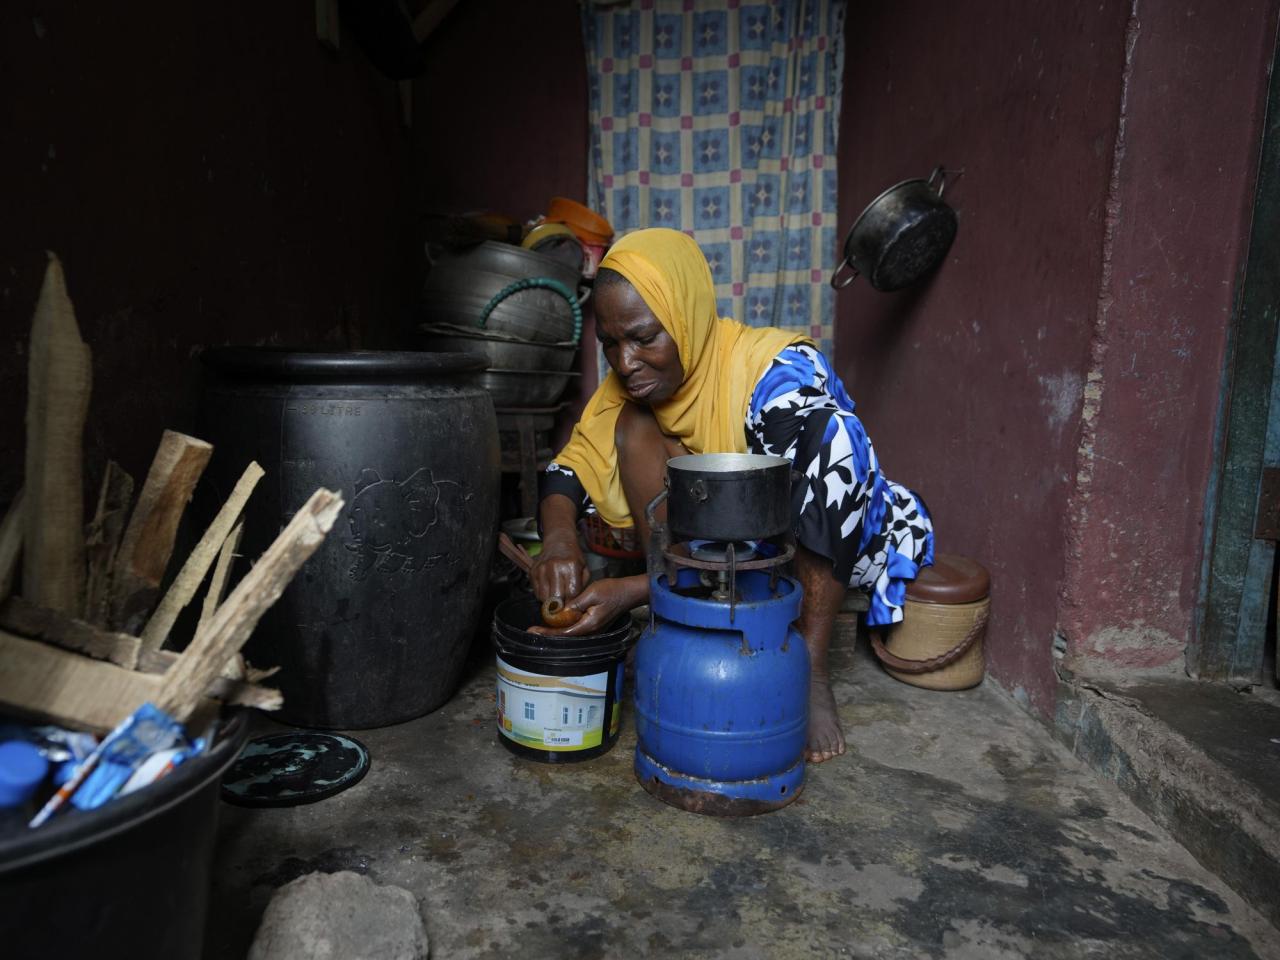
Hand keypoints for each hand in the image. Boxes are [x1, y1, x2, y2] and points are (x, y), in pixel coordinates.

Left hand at [528, 576, 643, 636]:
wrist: (628, 592)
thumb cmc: (612, 590)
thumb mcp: (592, 593)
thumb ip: (575, 604)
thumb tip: (561, 612)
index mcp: (589, 625)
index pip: (564, 633)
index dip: (548, 632)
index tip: (533, 630)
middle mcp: (591, 631)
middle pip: (566, 636)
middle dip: (549, 633)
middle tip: (532, 630)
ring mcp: (593, 629)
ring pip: (571, 633)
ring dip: (556, 631)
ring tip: (540, 627)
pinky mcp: (594, 625)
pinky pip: (576, 628)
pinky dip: (565, 626)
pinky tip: (557, 621)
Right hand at [530, 536, 588, 603]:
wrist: (558, 543)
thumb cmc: (573, 557)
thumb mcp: (584, 569)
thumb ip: (581, 587)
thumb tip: (575, 604)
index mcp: (570, 566)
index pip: (571, 593)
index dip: (573, 602)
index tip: (573, 604)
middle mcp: (554, 567)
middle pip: (556, 598)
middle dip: (561, 605)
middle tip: (564, 605)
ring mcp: (541, 569)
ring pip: (544, 598)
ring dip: (551, 602)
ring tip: (557, 597)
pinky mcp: (533, 572)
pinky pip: (536, 593)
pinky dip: (543, 596)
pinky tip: (549, 591)